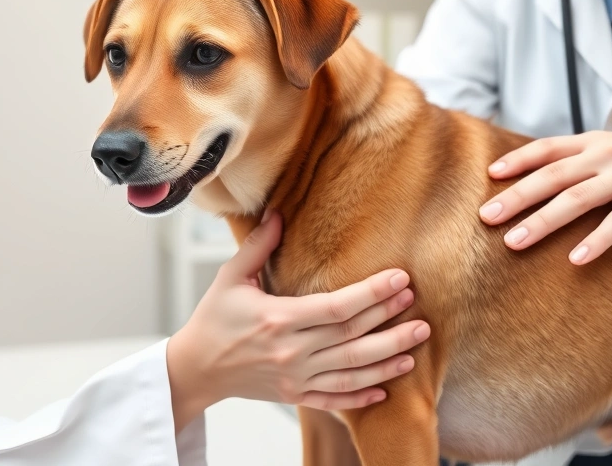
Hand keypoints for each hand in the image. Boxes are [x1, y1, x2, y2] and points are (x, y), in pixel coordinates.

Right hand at [167, 212, 430, 431]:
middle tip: (418, 304)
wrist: (194, 370)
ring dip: (387, 359)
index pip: (337, 307)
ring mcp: (295, 378)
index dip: (372, 294)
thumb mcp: (231, 278)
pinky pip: (334, 400)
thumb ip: (258, 246)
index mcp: (278, 320)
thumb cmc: (214, 320)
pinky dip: (360, 396)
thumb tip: (278, 213)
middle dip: (389, 320)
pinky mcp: (295, 396)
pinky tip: (385, 388)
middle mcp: (291, 352)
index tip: (399, 279)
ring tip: (416, 345)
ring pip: (351, 371)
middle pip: (352, 338)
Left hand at [478, 115, 611, 264]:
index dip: (518, 160)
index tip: (490, 175)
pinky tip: (577, 259)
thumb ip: (576, 157)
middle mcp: (604, 156)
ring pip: (578, 199)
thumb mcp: (609, 145)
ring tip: (516, 242)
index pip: (547, 148)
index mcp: (591, 143)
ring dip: (544, 221)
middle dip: (518, 197)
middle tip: (487, 217)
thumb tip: (536, 175)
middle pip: (553, 176)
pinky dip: (597, 240)